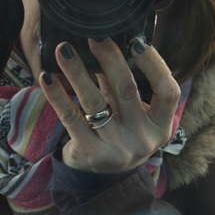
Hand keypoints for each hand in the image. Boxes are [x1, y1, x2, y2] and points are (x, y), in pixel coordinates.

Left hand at [39, 38, 180, 173]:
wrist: (102, 179)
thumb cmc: (122, 134)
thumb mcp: (136, 116)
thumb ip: (130, 86)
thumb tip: (114, 43)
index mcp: (160, 126)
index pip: (168, 92)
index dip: (154, 65)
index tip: (136, 43)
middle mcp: (142, 139)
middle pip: (127, 91)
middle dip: (110, 59)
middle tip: (95, 36)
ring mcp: (115, 148)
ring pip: (95, 102)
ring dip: (78, 72)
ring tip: (65, 50)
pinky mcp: (88, 153)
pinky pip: (70, 117)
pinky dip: (57, 95)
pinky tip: (47, 77)